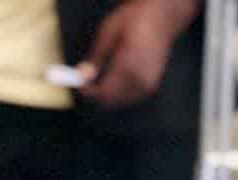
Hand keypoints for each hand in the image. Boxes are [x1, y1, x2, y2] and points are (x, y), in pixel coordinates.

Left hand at [79, 0, 199, 109]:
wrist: (162, 19)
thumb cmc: (135, 21)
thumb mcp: (108, 34)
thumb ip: (95, 58)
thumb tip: (81, 75)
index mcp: (127, 67)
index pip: (103, 91)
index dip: (87, 92)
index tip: (76, 84)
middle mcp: (140, 81)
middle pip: (112, 101)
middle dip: (96, 95)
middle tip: (83, 82)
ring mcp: (149, 85)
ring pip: (122, 101)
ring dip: (107, 96)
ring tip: (95, 81)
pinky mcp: (153, 85)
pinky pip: (132, 97)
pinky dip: (119, 95)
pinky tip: (111, 83)